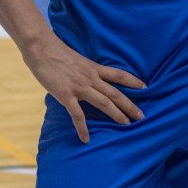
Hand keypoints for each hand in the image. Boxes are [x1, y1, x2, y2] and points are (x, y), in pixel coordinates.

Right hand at [21, 33, 145, 142]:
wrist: (42, 48)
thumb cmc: (56, 52)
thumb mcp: (77, 59)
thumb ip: (84, 70)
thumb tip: (85, 78)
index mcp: (94, 68)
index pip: (119, 74)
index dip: (133, 81)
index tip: (145, 87)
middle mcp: (91, 78)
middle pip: (115, 93)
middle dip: (130, 105)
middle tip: (141, 116)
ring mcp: (80, 87)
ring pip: (104, 103)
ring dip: (117, 115)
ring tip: (127, 125)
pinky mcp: (66, 95)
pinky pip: (77, 115)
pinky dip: (82, 128)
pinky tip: (86, 139)